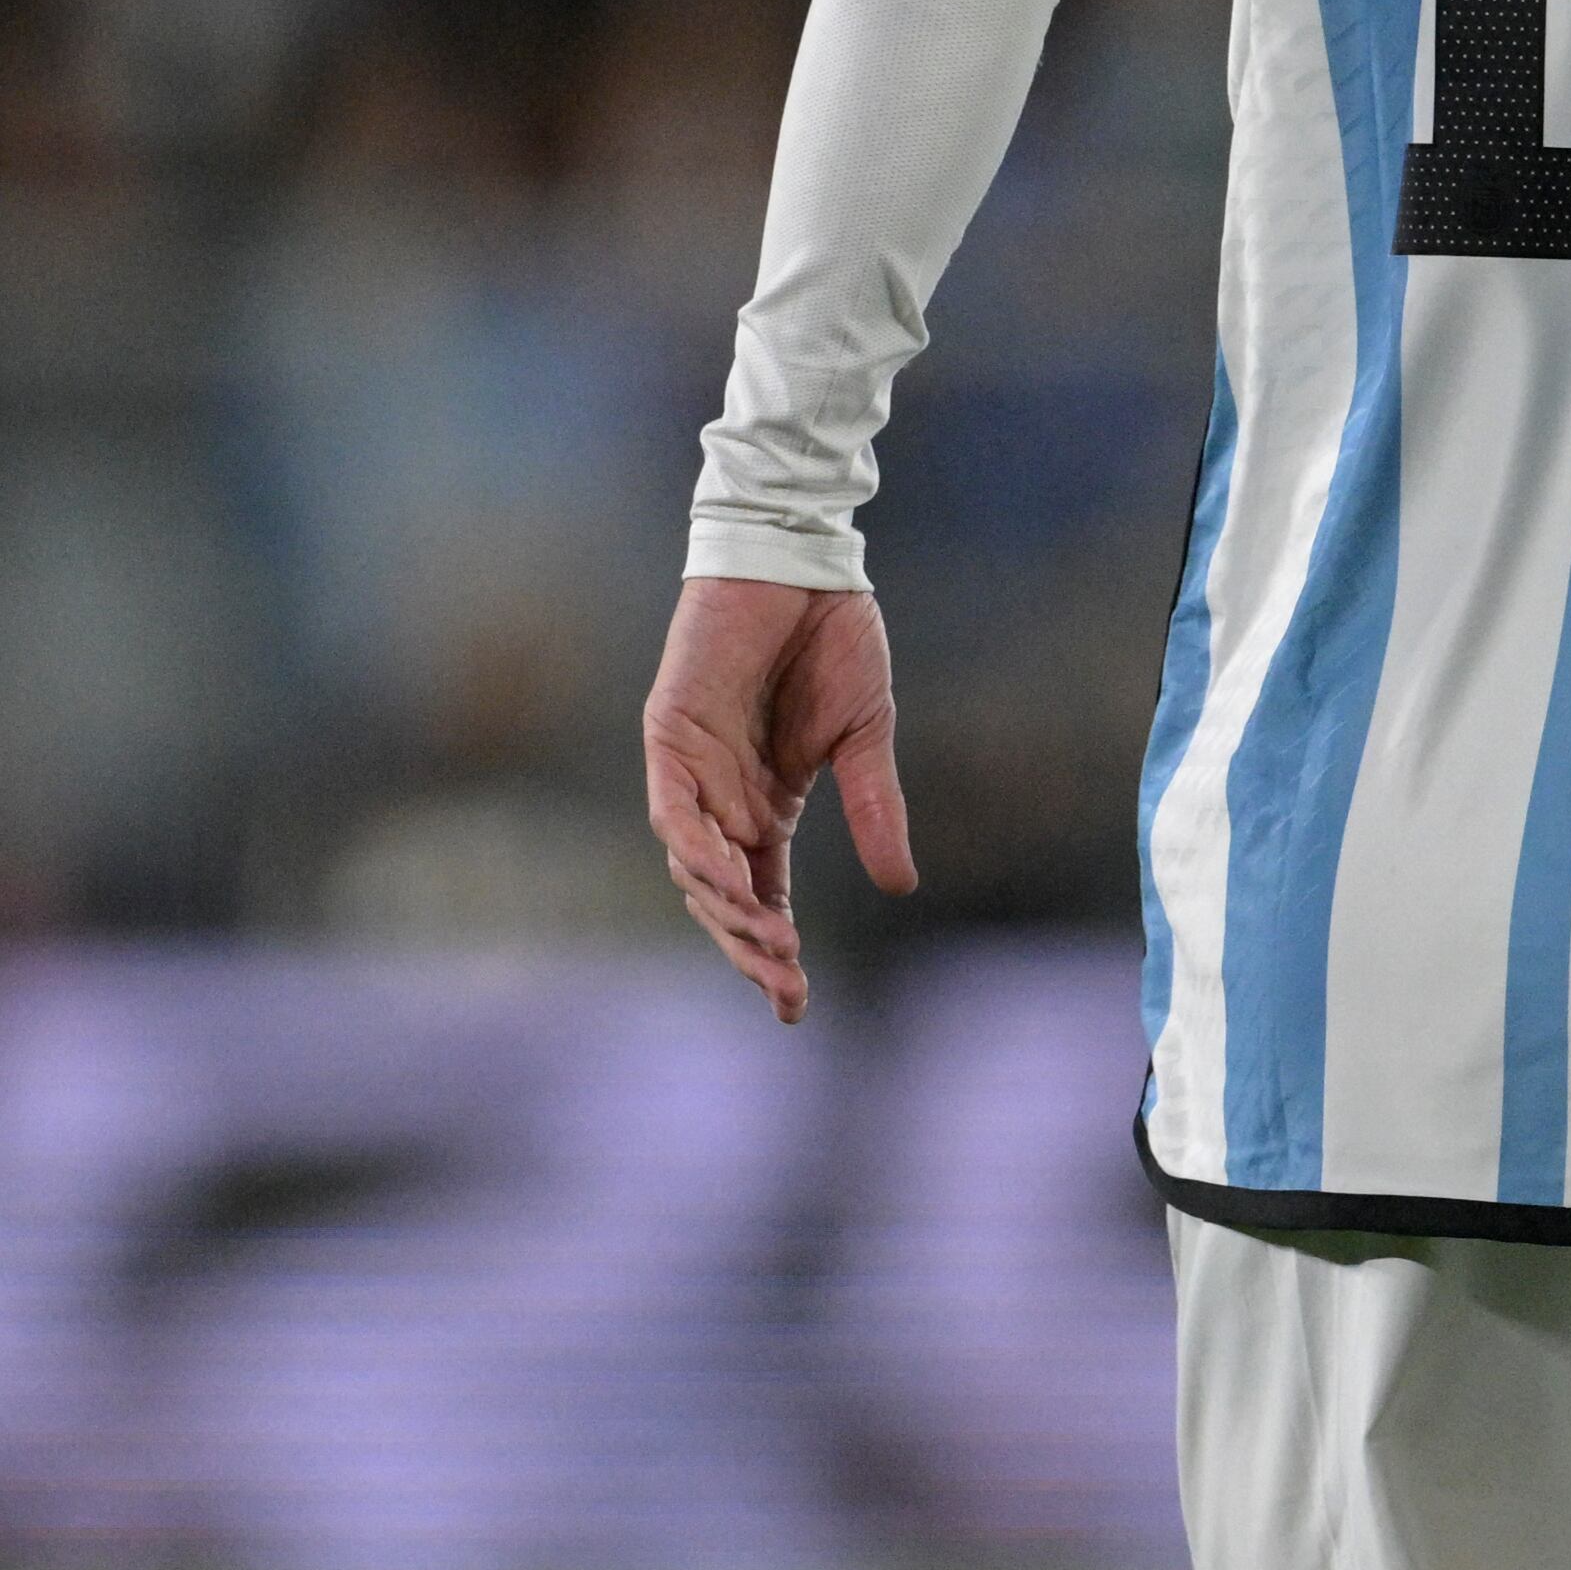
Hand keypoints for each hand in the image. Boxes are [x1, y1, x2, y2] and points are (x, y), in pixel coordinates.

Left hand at [641, 576, 915, 1019]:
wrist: (801, 561)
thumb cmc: (832, 639)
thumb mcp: (866, 737)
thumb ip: (875, 808)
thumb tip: (901, 886)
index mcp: (766, 808)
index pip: (762, 898)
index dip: (773, 954)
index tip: (795, 1008)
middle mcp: (722, 800)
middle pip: (724, 898)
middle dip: (752, 950)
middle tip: (787, 988)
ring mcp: (691, 771)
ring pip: (694, 866)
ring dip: (729, 910)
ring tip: (774, 944)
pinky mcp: (669, 735)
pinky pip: (673, 810)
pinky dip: (698, 850)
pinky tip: (731, 882)